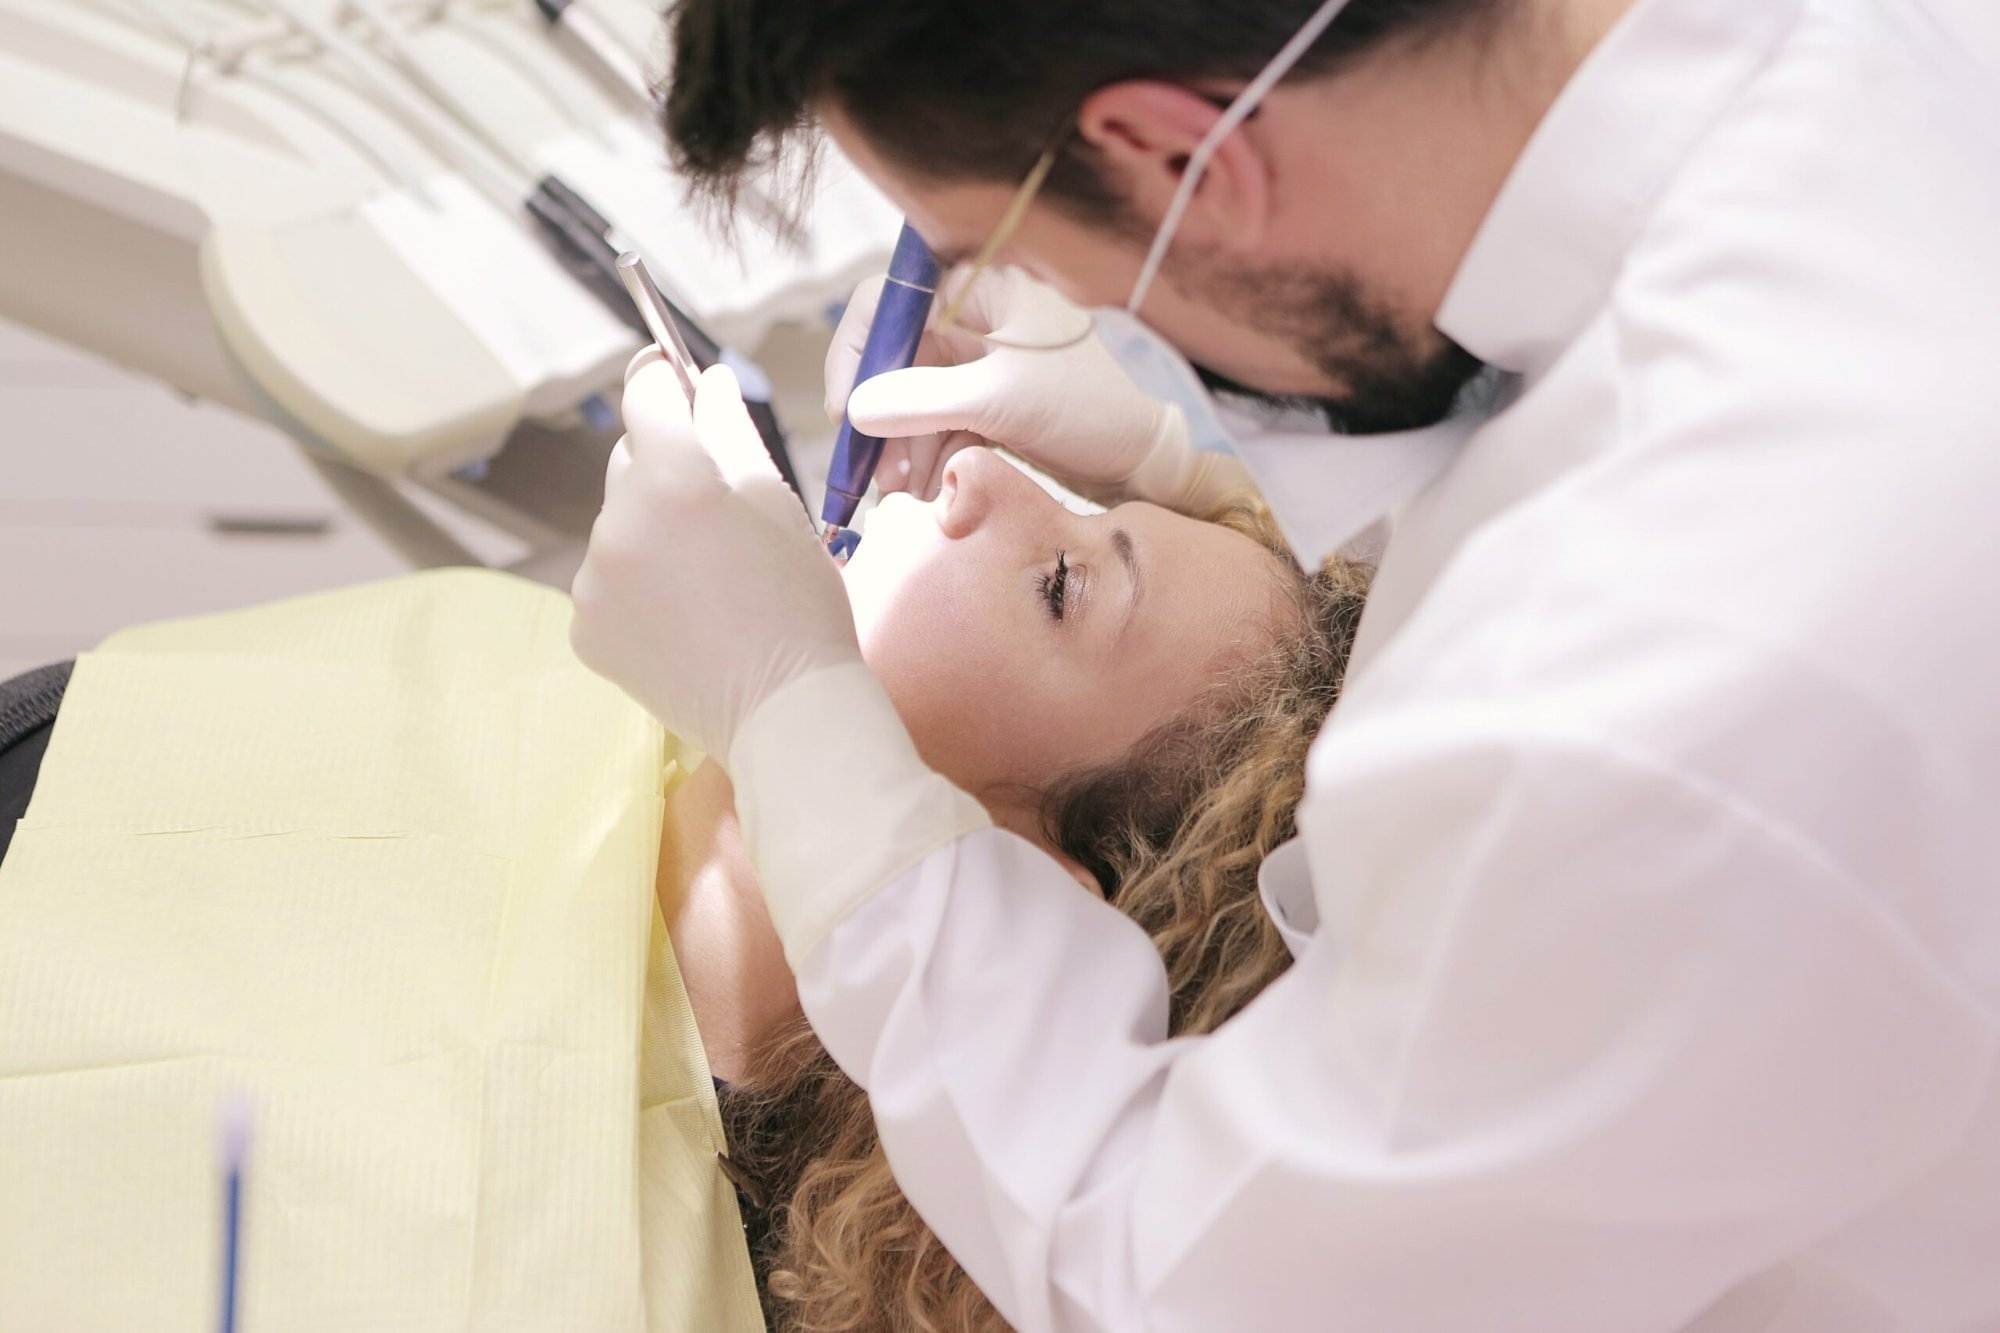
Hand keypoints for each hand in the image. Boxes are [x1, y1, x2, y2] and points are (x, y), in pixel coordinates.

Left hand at [572, 350, 860, 762]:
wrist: (786, 711)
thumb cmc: (801, 603)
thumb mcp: (778, 504)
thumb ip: (731, 432)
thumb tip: (709, 382)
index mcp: (673, 479)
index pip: (646, 396)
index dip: (663, 380)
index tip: (673, 377)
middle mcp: (618, 521)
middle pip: (629, 462)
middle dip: (665, 471)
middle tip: (719, 514)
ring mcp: (593, 580)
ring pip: (618, 527)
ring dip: (650, 535)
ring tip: (708, 584)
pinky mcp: (585, 628)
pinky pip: (606, 584)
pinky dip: (636, 590)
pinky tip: (683, 619)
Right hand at [824, 266, 1190, 504]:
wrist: (1142, 460)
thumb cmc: (1086, 410)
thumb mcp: (1001, 401)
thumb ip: (922, 400)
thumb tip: (855, 410)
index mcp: (980, 290)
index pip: (889, 301)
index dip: (857, 353)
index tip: (846, 412)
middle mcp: (973, 317)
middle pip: (895, 357)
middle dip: (880, 417)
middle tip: (869, 471)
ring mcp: (980, 362)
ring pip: (913, 398)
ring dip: (900, 447)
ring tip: (899, 493)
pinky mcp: (987, 402)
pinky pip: (938, 424)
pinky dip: (926, 457)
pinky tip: (921, 492)